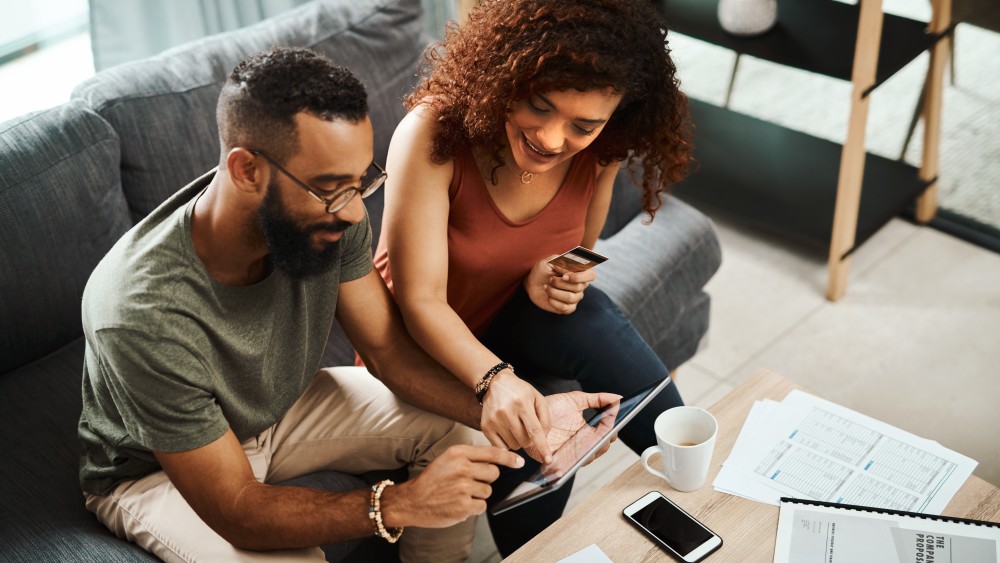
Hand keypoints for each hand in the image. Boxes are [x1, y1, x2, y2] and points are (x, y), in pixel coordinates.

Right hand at [381, 445, 522, 527]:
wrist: (412, 500)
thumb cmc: (432, 480)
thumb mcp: (448, 459)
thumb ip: (470, 457)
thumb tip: (497, 461)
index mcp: (458, 453)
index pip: (492, 453)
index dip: (508, 458)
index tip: (519, 462)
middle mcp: (462, 468)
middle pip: (494, 473)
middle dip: (486, 479)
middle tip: (470, 482)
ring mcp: (463, 487)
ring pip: (488, 491)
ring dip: (478, 495)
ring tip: (460, 494)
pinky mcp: (463, 505)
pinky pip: (482, 506)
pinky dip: (474, 507)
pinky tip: (459, 504)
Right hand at [480, 371, 552, 462]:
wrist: (494, 383)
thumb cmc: (519, 391)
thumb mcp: (537, 397)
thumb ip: (545, 417)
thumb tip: (544, 439)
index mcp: (522, 403)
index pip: (534, 430)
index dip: (542, 447)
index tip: (548, 460)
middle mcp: (506, 412)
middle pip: (525, 441)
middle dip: (529, 438)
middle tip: (525, 426)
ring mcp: (494, 420)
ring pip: (514, 446)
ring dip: (518, 440)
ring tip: (514, 426)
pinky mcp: (485, 426)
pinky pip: (501, 447)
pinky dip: (506, 443)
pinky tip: (506, 431)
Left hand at [524, 257, 596, 313]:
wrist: (533, 283)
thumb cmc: (543, 270)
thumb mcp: (550, 261)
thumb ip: (561, 262)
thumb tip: (569, 272)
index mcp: (580, 271)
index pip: (591, 275)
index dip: (578, 277)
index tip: (564, 276)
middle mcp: (581, 285)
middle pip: (578, 287)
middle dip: (559, 283)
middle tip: (550, 279)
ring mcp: (576, 297)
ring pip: (571, 298)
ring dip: (554, 292)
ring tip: (547, 287)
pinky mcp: (568, 307)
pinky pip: (566, 308)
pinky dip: (554, 302)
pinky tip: (549, 297)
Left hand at [541, 392, 621, 475]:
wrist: (528, 412)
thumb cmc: (552, 407)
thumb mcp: (576, 400)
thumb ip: (597, 399)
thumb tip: (618, 397)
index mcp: (588, 431)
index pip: (607, 435)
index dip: (612, 430)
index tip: (613, 422)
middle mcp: (581, 444)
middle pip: (600, 449)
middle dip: (604, 442)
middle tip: (604, 434)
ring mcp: (569, 453)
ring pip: (586, 459)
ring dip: (591, 452)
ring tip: (593, 443)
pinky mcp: (555, 460)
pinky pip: (567, 466)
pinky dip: (573, 462)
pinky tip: (577, 454)